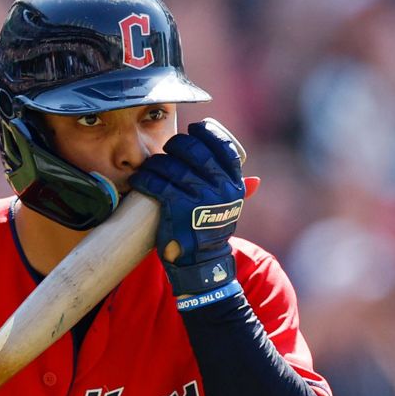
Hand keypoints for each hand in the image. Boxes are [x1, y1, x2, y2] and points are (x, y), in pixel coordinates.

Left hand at [129, 119, 258, 298]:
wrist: (201, 265)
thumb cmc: (210, 233)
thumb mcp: (230, 211)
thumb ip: (239, 193)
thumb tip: (255, 181)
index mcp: (233, 184)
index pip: (223, 146)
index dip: (207, 132)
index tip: (193, 130)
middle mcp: (220, 189)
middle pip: (194, 150)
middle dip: (177, 145)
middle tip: (167, 150)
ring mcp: (199, 198)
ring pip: (172, 166)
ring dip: (156, 162)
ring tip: (151, 167)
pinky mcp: (178, 209)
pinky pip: (157, 183)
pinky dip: (145, 178)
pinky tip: (139, 180)